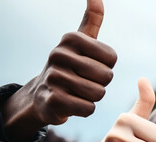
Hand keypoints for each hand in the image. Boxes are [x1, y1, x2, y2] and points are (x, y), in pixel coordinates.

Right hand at [1, 0, 116, 141]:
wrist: (44, 95)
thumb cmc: (70, 66)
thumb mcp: (81, 41)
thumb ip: (92, 19)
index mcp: (71, 38)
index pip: (112, 59)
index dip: (106, 67)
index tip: (90, 66)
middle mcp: (59, 54)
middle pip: (107, 76)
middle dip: (100, 84)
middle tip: (83, 81)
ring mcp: (54, 77)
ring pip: (99, 93)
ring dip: (93, 97)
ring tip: (77, 91)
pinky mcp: (54, 100)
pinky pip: (89, 108)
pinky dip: (85, 109)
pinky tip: (72, 103)